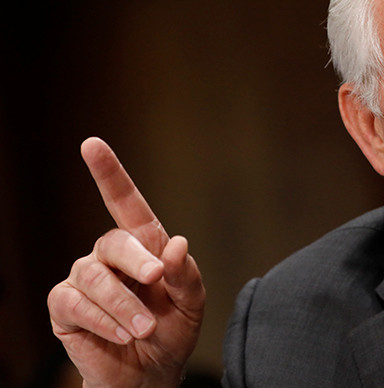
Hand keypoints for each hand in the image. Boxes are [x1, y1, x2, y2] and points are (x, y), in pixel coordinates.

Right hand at [47, 138, 205, 386]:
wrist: (151, 372)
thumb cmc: (172, 329)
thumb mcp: (192, 302)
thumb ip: (187, 274)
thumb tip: (177, 245)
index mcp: (145, 246)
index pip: (126, 204)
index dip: (109, 174)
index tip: (91, 144)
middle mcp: (111, 257)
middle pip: (115, 241)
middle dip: (138, 261)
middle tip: (158, 280)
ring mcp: (85, 280)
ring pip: (95, 277)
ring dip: (125, 305)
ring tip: (143, 328)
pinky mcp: (66, 307)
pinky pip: (75, 303)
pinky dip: (103, 320)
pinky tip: (121, 334)